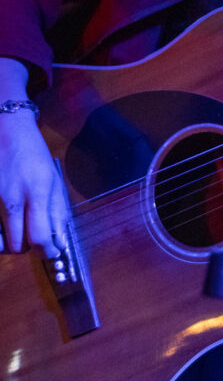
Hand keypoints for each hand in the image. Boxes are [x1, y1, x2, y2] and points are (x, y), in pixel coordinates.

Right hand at [0, 110, 68, 257]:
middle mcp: (13, 197)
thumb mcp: (53, 177)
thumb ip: (56, 209)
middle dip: (28, 248)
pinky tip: (4, 222)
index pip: (40, 236)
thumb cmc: (33, 152)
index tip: (51, 252)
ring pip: (0, 243)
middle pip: (18, 245)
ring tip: (17, 230)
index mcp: (38, 190)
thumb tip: (59, 239)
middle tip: (33, 240)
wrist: (6, 128)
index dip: (47, 251)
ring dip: (10, 243)